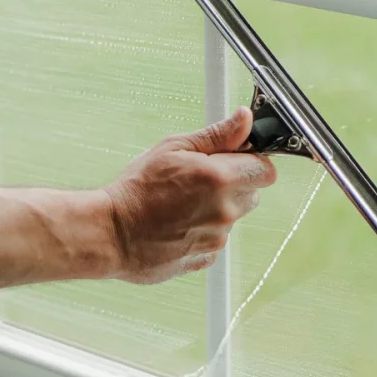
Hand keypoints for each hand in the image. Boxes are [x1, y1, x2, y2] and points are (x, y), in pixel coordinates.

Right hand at [104, 107, 276, 283]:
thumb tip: (244, 119)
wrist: (111, 232)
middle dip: (234, 183)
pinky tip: (176, 222)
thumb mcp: (173, 148)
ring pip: (232, 217)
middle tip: (199, 179)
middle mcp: (224, 211)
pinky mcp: (206, 257)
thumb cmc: (136, 188)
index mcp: (220, 178)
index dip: (250, 161)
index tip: (232, 159)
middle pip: (252, 193)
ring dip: (216, 208)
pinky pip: (215, 238)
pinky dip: (202, 230)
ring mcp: (216, 238)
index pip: (265, 169)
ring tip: (180, 202)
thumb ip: (217, 135)